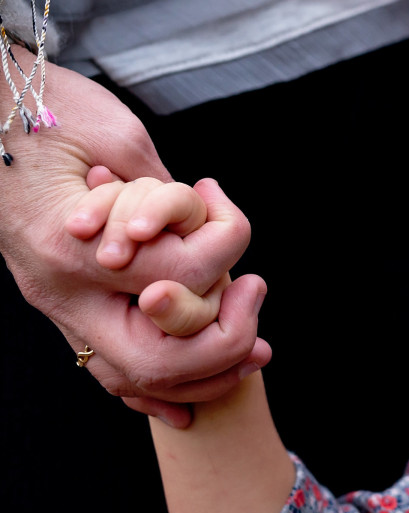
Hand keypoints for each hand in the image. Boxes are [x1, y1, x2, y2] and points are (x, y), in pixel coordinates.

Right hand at [0, 56, 261, 425]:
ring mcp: (54, 303)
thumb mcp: (119, 135)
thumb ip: (164, 193)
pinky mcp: (57, 304)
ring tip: (251, 348)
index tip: (233, 226)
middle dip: (223, 342)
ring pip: (130, 378)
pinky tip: (189, 401)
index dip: (226, 253)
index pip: (180, 277)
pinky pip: (104, 371)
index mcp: (72, 244)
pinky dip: (152, 389)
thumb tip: (207, 227)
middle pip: (155, 357)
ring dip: (201, 373)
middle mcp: (59, 287)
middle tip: (254, 294)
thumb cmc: (50, 111)